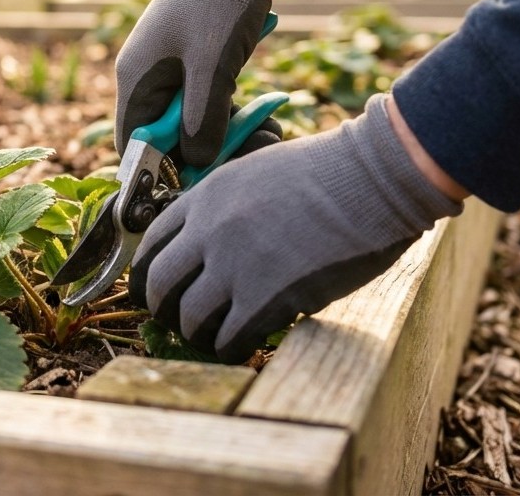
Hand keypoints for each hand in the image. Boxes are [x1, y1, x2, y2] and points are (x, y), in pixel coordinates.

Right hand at [115, 0, 291, 166]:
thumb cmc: (219, 1)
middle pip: (164, 136)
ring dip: (223, 131)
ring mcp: (170, 68)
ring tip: (262, 131)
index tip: (198, 184)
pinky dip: (230, 109)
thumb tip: (195, 163)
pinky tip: (260, 112)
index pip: (133, 143)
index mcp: (136, 77)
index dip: (160, 170)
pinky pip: (206, 100)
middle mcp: (146, 76)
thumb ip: (202, 118)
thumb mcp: (212, 65)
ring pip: (191, 120)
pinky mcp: (194, 61)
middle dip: (203, 151)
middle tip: (242, 155)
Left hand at [127, 94, 463, 362]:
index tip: (155, 287)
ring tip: (212, 337)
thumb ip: (227, 205)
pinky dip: (230, 347)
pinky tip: (242, 344)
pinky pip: (228, 339)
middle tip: (177, 320)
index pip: (151, 241)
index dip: (148, 271)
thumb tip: (214, 242)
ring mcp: (234, 265)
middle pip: (158, 284)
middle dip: (162, 308)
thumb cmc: (329, 173)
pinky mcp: (266, 298)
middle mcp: (209, 231)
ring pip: (188, 318)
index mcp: (206, 196)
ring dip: (197, 334)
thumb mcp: (257, 172)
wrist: (370, 180)